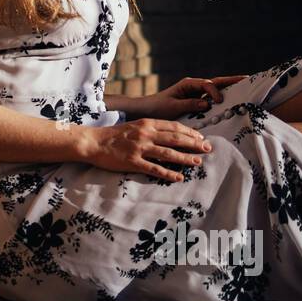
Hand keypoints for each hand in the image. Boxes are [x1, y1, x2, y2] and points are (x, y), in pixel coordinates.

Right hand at [83, 118, 213, 181]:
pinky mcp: (133, 162)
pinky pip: (154, 168)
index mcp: (147, 123)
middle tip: (208, 149)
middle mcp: (146, 134)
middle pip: (175, 138)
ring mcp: (139, 148)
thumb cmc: (114, 135)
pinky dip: (168, 173)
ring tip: (198, 162)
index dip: (190, 132)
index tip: (201, 138)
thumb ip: (150, 128)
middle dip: (194, 144)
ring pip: (168, 153)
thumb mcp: (134, 125)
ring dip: (185, 158)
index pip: (174, 127)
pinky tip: (178, 177)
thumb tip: (169, 134)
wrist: (93, 142)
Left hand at [143, 74, 248, 119]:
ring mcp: (196, 93)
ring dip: (229, 87)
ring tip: (245, 85)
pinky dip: (223, 96)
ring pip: (216, 88)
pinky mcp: (196, 101)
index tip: (218, 101)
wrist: (146, 110)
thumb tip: (207, 104)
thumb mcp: (173, 107)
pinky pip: (212, 98)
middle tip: (248, 78)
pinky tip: (233, 99)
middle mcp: (193, 86)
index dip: (214, 92)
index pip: (206, 84)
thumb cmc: (158, 108)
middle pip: (216, 81)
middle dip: (231, 80)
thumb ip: (190, 105)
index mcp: (188, 84)